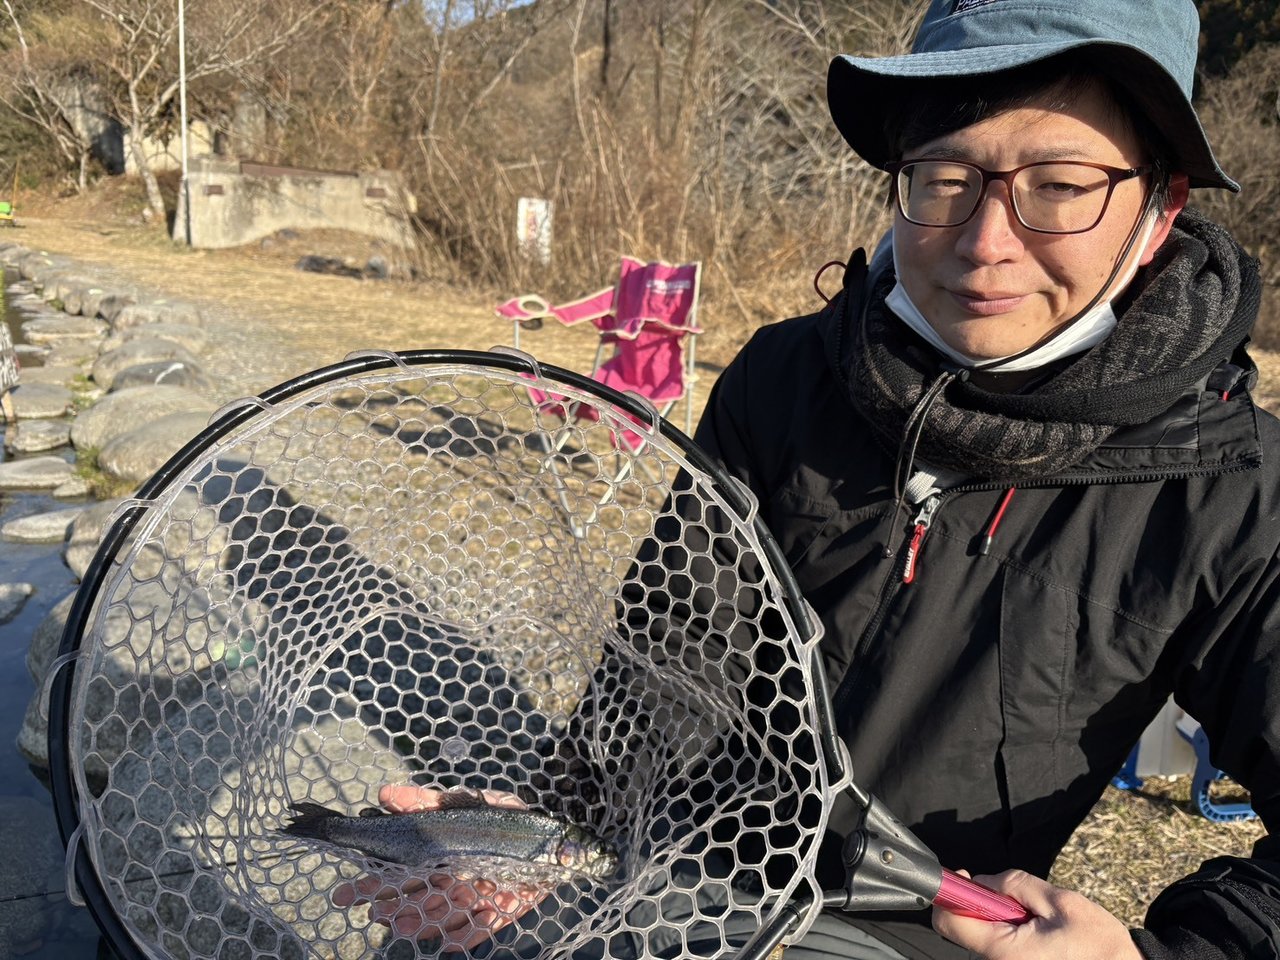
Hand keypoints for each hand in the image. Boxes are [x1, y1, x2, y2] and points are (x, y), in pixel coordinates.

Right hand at [333, 785, 548, 950]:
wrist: (553, 841)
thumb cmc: (507, 821)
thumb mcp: (469, 802)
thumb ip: (428, 800)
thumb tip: (386, 793)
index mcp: (441, 858)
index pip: (402, 872)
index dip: (377, 881)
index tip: (352, 889)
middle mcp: (452, 883)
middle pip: (414, 897)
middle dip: (389, 905)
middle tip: (366, 910)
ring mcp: (474, 901)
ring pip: (440, 916)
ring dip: (419, 923)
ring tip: (398, 926)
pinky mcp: (500, 915)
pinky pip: (479, 930)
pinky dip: (462, 938)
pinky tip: (446, 945)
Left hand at [932, 870, 1142, 959]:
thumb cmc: (1098, 943)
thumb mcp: (1059, 901)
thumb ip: (1015, 885)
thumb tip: (983, 881)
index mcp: (1005, 950)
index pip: (950, 921)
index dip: (950, 894)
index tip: (964, 878)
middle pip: (962, 926)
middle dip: (980, 902)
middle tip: (1013, 897)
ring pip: (981, 931)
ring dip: (997, 914)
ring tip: (1034, 915)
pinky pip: (997, 940)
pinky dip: (1007, 926)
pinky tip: (1035, 927)